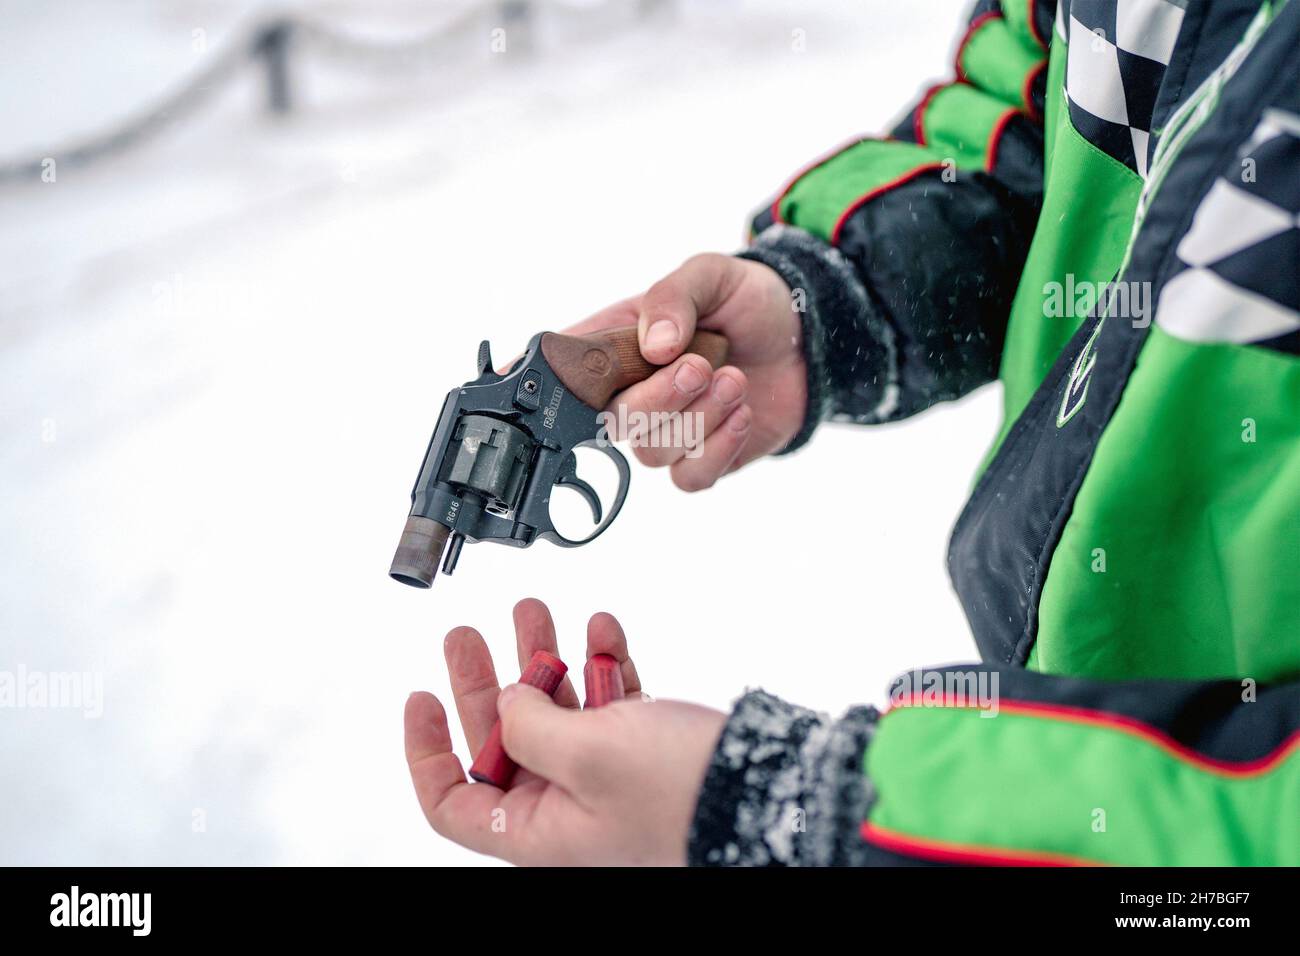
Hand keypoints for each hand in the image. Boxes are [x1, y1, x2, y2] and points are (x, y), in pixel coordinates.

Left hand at [404, 598, 726, 865]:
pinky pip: (607, 700)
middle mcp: (567, 806)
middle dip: (486, 681)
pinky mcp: (645, 748)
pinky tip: (600, 627)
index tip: (422, 697)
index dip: (426, 751)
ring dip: (542, 657)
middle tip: (467, 634)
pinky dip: (600, 661)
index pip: (454, 803)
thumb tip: (508, 704)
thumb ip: (529, 727)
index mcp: (538, 829)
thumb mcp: (584, 753)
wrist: (768, 789)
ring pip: (556, 710)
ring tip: (530, 610)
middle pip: (501, 741)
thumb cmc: (680, 793)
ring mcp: (607, 775)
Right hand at [565, 254, 804, 489]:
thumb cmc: (746, 301)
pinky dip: (717, 449)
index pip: (568, 370)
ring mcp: (666, 430)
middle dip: (657, 397)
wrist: (805, 337)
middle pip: (613, 421)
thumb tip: (654, 345)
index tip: (595, 370)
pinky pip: (690, 477)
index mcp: (616, 344)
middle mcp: (633, 392)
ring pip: (652, 450)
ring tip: (734, 379)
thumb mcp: (711, 275)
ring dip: (698, 418)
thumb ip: (674, 298)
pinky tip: (741, 414)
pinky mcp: (701, 458)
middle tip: (698, 367)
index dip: (566, 379)